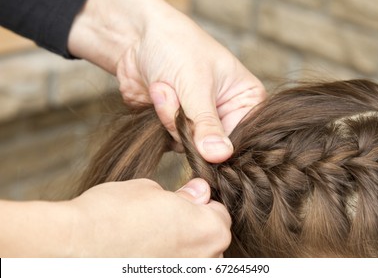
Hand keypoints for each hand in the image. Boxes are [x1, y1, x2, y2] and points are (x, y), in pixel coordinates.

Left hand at [68, 0, 266, 162]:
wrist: (136, 39)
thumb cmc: (176, 48)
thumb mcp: (196, 84)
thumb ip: (206, 123)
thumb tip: (220, 156)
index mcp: (245, 100)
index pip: (243, 138)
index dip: (222, 143)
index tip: (201, 135)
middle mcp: (226, 114)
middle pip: (214, 147)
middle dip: (189, 124)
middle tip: (178, 96)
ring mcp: (201, 122)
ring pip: (189, 145)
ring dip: (170, 119)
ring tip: (165, 87)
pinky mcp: (178, 127)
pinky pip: (171, 141)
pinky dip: (159, 119)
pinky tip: (157, 93)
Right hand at [69, 178, 230, 256]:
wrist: (74, 246)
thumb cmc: (111, 213)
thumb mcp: (150, 190)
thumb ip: (182, 196)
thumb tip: (198, 193)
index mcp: (208, 229)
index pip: (220, 215)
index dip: (201, 206)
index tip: (185, 204)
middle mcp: (205, 260)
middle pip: (211, 241)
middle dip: (193, 229)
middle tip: (165, 222)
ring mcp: (187, 276)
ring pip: (195, 259)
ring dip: (182, 250)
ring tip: (151, 242)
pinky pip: (177, 268)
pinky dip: (166, 262)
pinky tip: (143, 255)